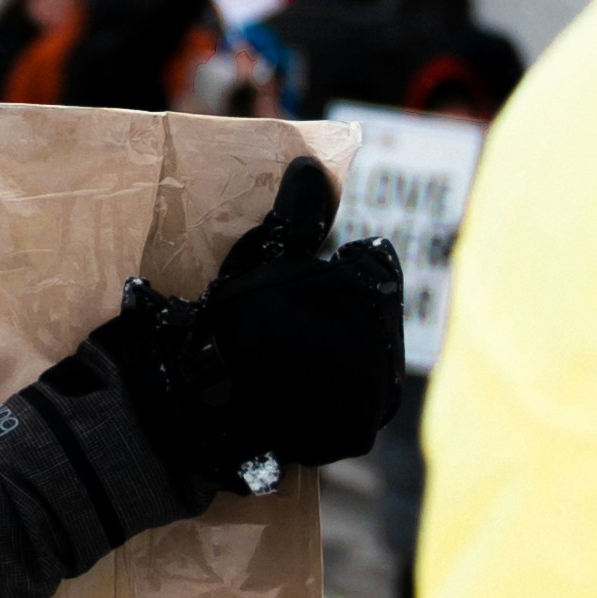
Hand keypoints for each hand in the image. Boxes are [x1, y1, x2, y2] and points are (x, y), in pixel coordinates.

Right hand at [100, 154, 403, 497]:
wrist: (212, 406)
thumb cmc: (233, 324)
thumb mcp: (261, 259)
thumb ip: (297, 216)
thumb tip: (312, 166)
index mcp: (366, 298)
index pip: (372, 265)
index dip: (342, 263)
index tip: (314, 267)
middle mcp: (384, 347)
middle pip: (374, 312)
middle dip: (347, 306)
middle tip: (298, 311)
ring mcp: (376, 395)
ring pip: (369, 354)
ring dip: (346, 345)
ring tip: (297, 346)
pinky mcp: (359, 431)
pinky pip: (357, 398)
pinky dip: (338, 387)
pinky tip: (304, 380)